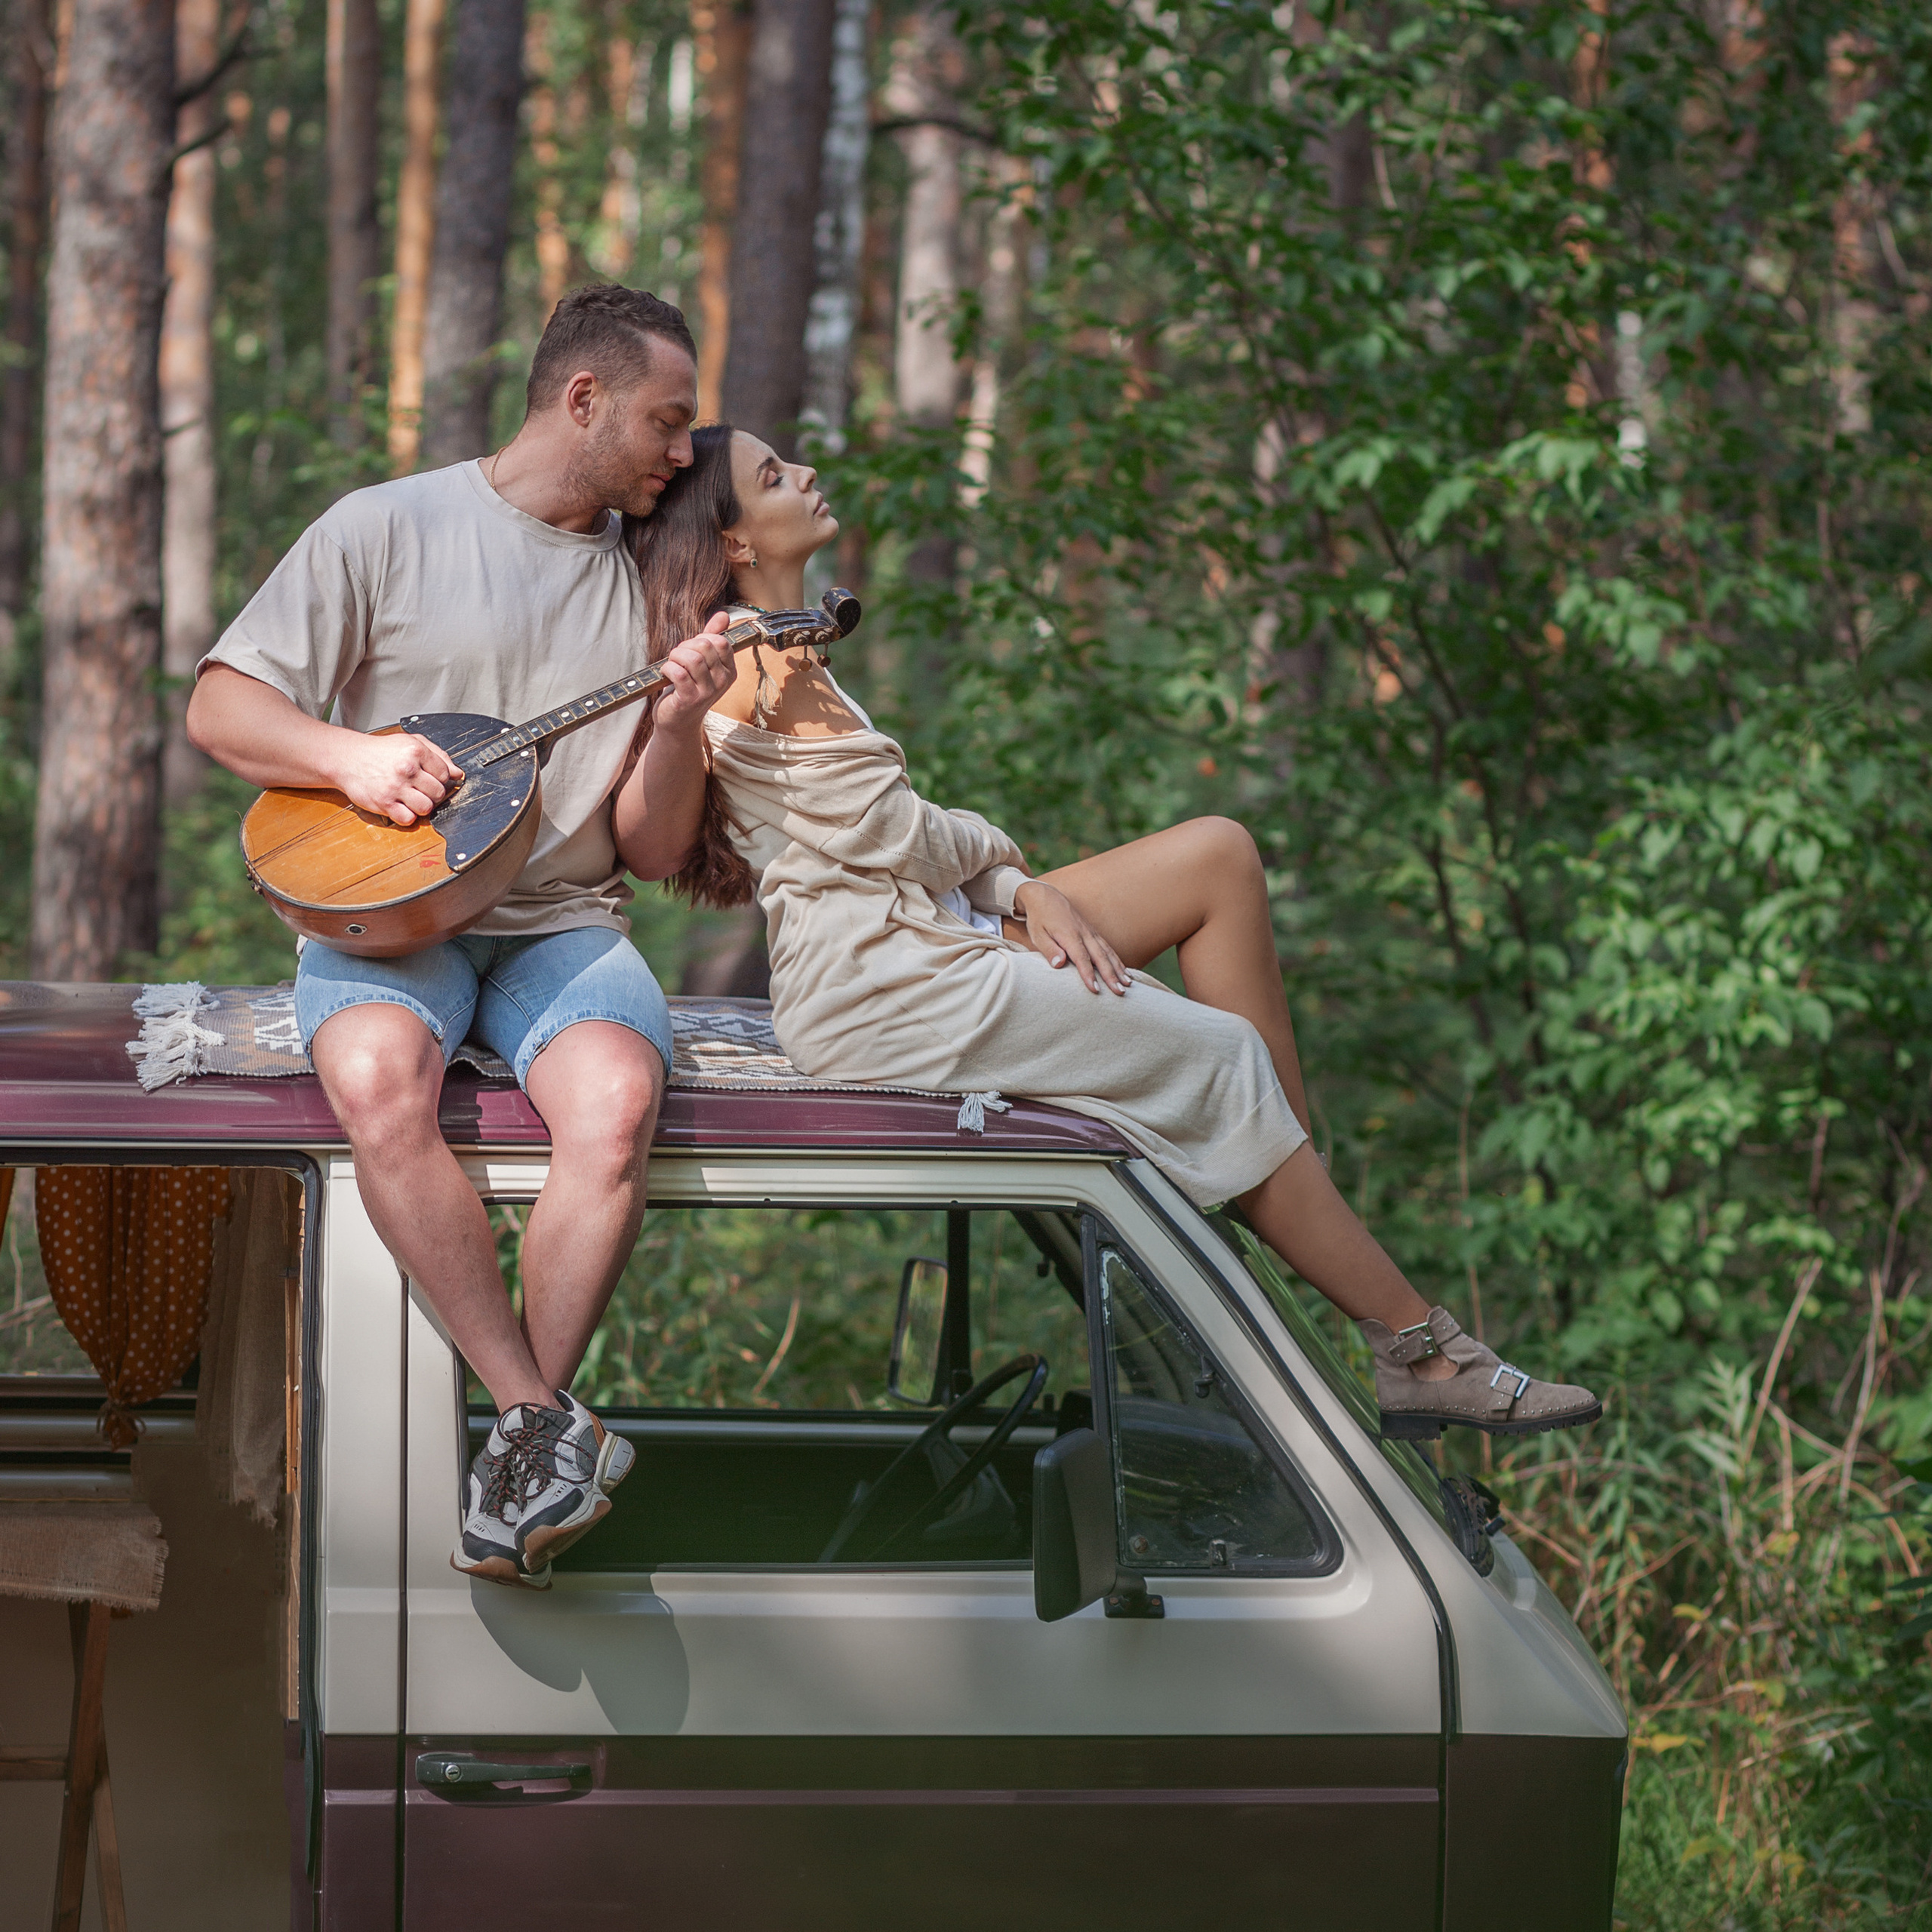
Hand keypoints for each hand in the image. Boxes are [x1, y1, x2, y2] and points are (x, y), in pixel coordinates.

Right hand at [330, 730, 462, 826]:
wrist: (348, 758)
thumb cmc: (380, 751)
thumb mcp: (410, 742)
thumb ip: (438, 755)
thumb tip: (458, 773)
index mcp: (415, 751)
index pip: (445, 774)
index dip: (440, 778)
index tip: (430, 777)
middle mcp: (406, 769)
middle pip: (438, 793)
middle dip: (432, 793)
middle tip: (420, 789)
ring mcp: (395, 787)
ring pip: (426, 808)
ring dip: (421, 806)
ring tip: (411, 797)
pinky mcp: (384, 803)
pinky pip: (408, 819)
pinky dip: (407, 816)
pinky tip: (401, 805)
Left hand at [651, 612, 737, 731]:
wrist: (678, 721)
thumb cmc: (688, 688)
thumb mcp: (702, 662)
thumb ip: (712, 637)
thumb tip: (724, 615)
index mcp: (729, 671)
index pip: (721, 641)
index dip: (701, 638)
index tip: (692, 649)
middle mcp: (723, 681)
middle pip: (705, 646)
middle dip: (685, 646)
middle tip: (678, 657)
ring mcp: (708, 692)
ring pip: (692, 658)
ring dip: (675, 656)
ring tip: (671, 665)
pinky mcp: (691, 699)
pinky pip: (679, 673)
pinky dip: (667, 668)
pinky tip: (666, 674)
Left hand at [1013, 880, 1131, 994]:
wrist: (1045, 897)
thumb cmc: (1039, 919)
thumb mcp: (1038, 934)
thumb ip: (1049, 949)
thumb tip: (1059, 964)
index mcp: (1069, 935)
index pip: (1081, 958)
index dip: (1089, 974)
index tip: (1095, 990)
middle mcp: (1084, 934)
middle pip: (1100, 957)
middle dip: (1111, 976)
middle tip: (1119, 992)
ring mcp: (1090, 933)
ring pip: (1108, 952)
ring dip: (1119, 969)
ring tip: (1128, 984)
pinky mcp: (1092, 933)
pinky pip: (1107, 947)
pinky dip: (1117, 960)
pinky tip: (1124, 971)